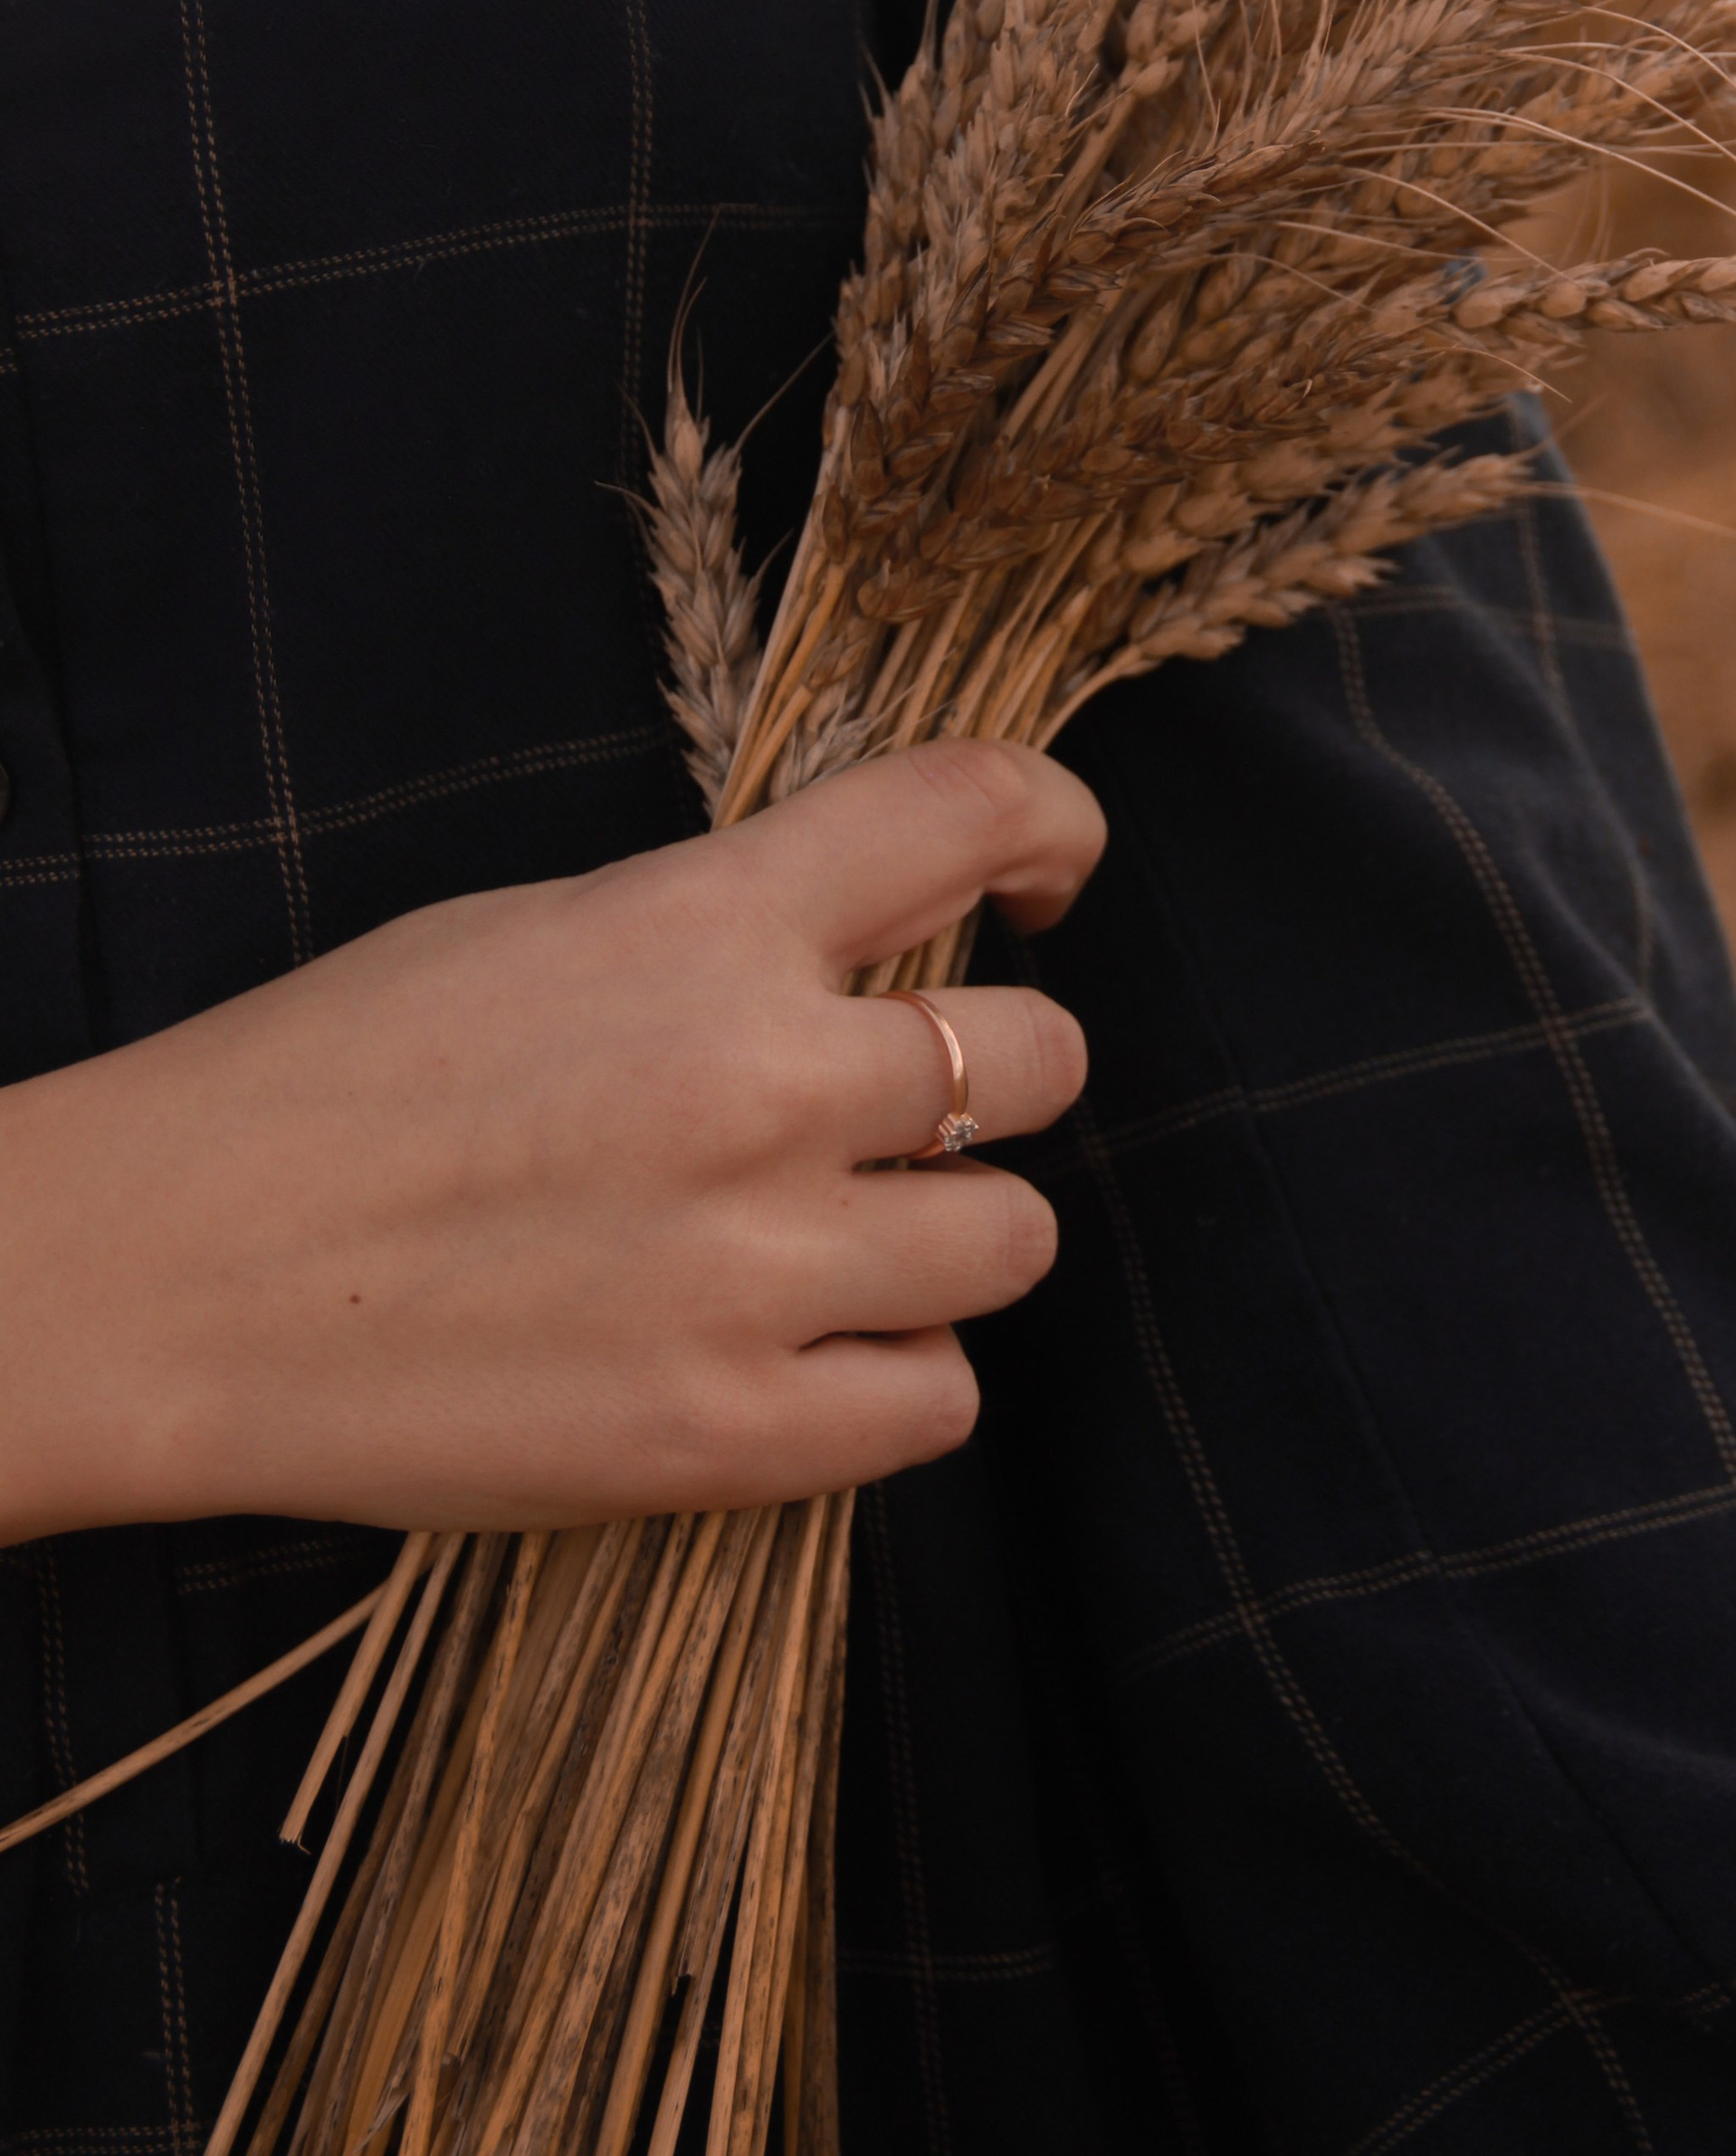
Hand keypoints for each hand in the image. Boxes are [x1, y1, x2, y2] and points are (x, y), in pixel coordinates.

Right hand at [0, 743, 1099, 1538]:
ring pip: (1017, 1240)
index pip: (973, 809)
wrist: (167, 1276)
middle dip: (997, 1073)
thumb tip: (881, 947)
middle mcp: (759, 1082)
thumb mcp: (538, 932)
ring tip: (846, 1242)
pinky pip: (940, 1403)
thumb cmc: (332, 1077)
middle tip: (911, 1103)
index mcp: (701, 921)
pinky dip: (897, 1375)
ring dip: (954, 1233)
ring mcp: (754, 1272)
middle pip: (1040, 1057)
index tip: (1051, 875)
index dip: (1055, 828)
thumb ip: (724, 929)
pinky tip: (807, 1351)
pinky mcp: (724, 1439)